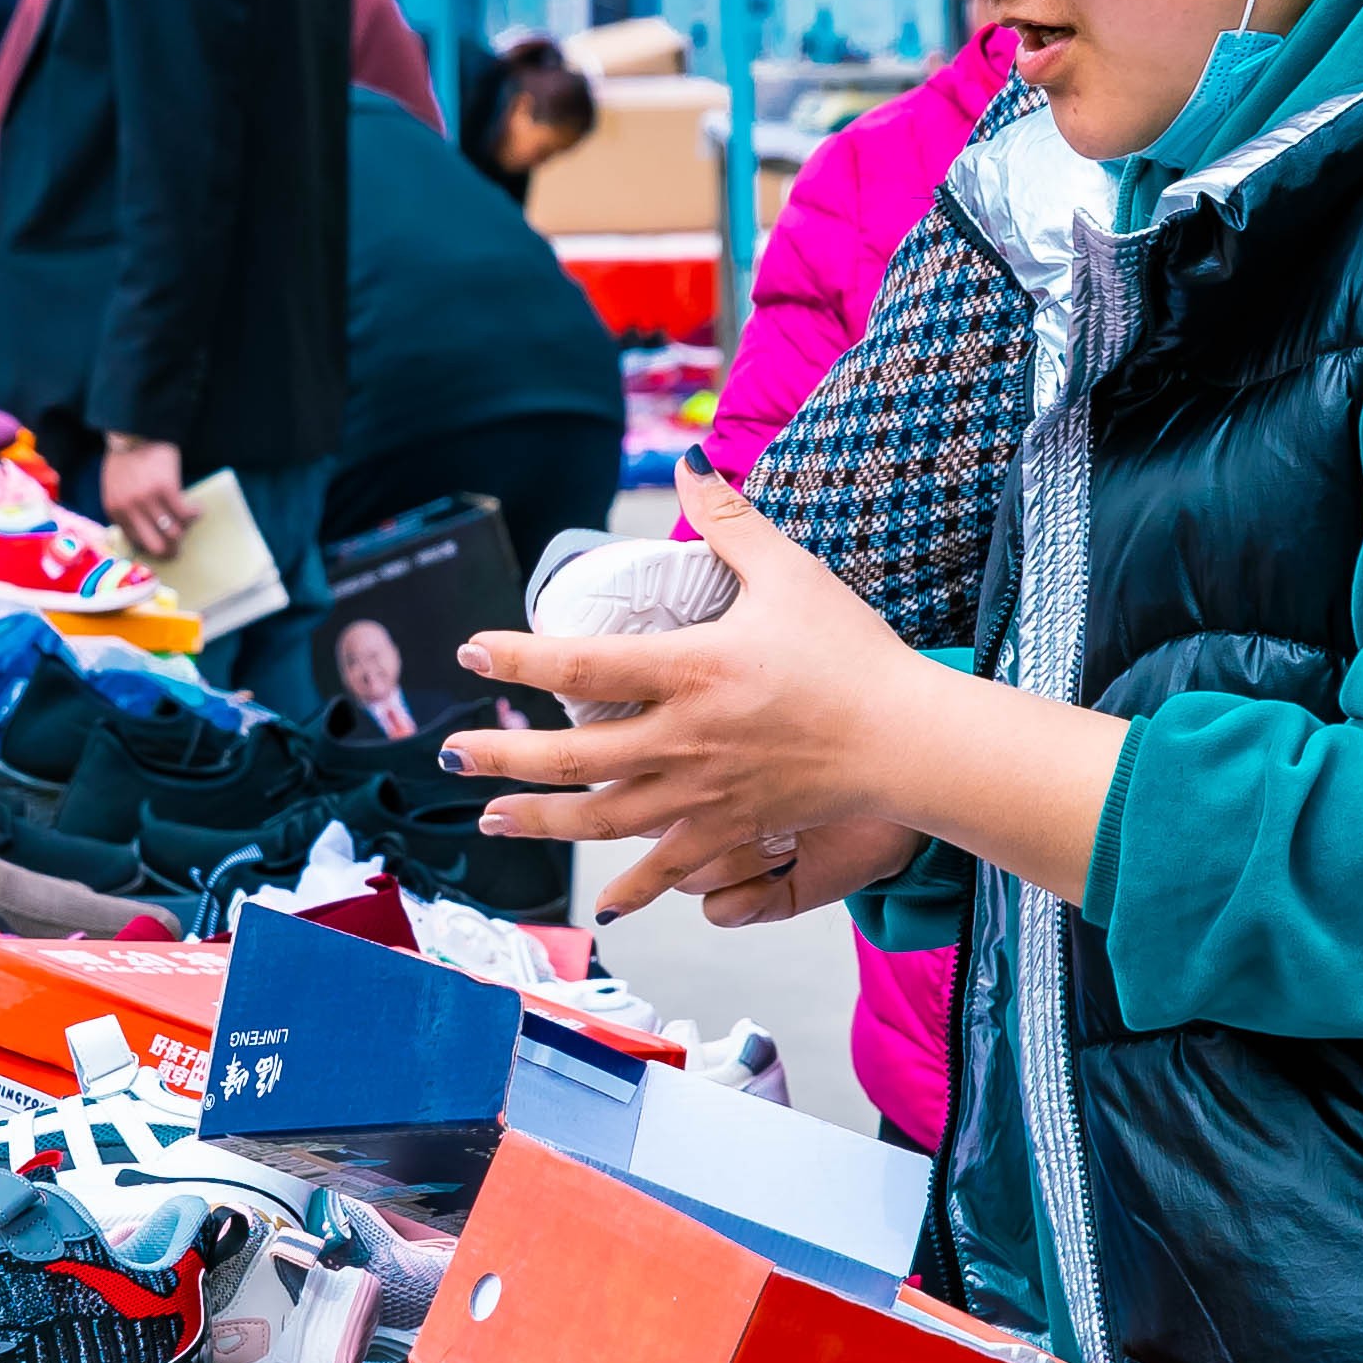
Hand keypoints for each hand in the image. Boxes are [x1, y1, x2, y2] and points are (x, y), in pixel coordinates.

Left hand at [99, 432, 193, 559]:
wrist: (135, 432)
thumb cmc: (126, 460)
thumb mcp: (114, 488)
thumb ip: (124, 509)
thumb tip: (143, 531)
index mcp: (115, 510)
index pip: (135, 542)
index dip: (152, 545)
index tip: (163, 544)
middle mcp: (130, 509)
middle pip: (156, 545)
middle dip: (170, 550)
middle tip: (179, 547)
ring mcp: (148, 500)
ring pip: (173, 532)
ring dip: (185, 530)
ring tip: (188, 521)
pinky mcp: (166, 489)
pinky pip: (185, 513)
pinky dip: (195, 513)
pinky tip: (197, 509)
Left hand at [445, 471, 937, 916]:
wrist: (908, 738)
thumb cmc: (852, 653)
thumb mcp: (790, 572)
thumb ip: (729, 520)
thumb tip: (688, 460)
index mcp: (692, 670)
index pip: (583, 665)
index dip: (519, 658)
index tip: (473, 650)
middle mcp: (686, 740)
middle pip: (574, 756)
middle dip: (504, 756)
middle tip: (454, 751)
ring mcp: (705, 795)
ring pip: (603, 819)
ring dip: (540, 822)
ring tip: (492, 819)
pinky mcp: (732, 831)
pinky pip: (670, 868)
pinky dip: (635, 889)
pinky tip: (604, 902)